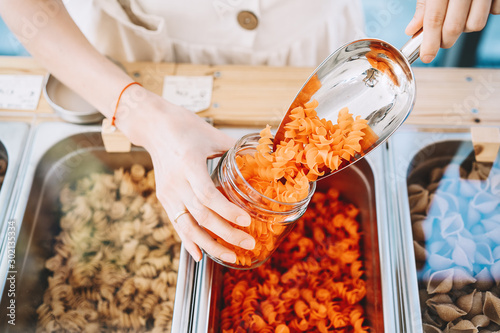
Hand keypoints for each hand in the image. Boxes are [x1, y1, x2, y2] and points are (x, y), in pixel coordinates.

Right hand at [119, 86, 254, 262]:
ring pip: (188, 226)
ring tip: (230, 256)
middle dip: (226, 233)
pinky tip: (201, 255)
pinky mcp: (164, 199)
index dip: (227, 211)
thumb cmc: (185, 127)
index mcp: (189, 164)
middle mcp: (175, 182)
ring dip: (210, 245)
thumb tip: (264, 156)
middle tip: (248, 244)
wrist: (154, 126)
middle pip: (201, 215)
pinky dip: (189, 242)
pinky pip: (177, 224)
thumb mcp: (212, 135)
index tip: (246, 222)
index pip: (207, 195)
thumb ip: (236, 150)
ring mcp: (167, 193)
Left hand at [406, 0, 499, 62]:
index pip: (435, 19)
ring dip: (465, 28)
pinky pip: (495, 12)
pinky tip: (476, 3)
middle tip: (440, 42)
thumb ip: (424, 4)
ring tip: (458, 16)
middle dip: (445, 41)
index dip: (430, 42)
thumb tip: (412, 29)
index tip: (427, 57)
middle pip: (455, 27)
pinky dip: (485, 13)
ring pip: (475, 24)